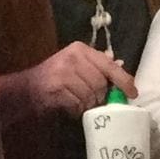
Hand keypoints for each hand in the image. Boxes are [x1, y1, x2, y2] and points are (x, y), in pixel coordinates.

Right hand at [20, 41, 137, 115]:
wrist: (27, 88)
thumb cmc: (56, 77)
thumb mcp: (76, 65)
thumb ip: (97, 66)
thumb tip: (121, 68)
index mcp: (81, 49)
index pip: (109, 65)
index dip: (123, 80)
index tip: (133, 93)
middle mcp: (73, 57)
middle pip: (100, 83)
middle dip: (99, 96)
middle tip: (92, 101)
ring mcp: (63, 72)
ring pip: (90, 95)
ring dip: (87, 104)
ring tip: (78, 102)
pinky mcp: (56, 87)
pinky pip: (77, 103)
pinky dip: (76, 109)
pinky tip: (70, 106)